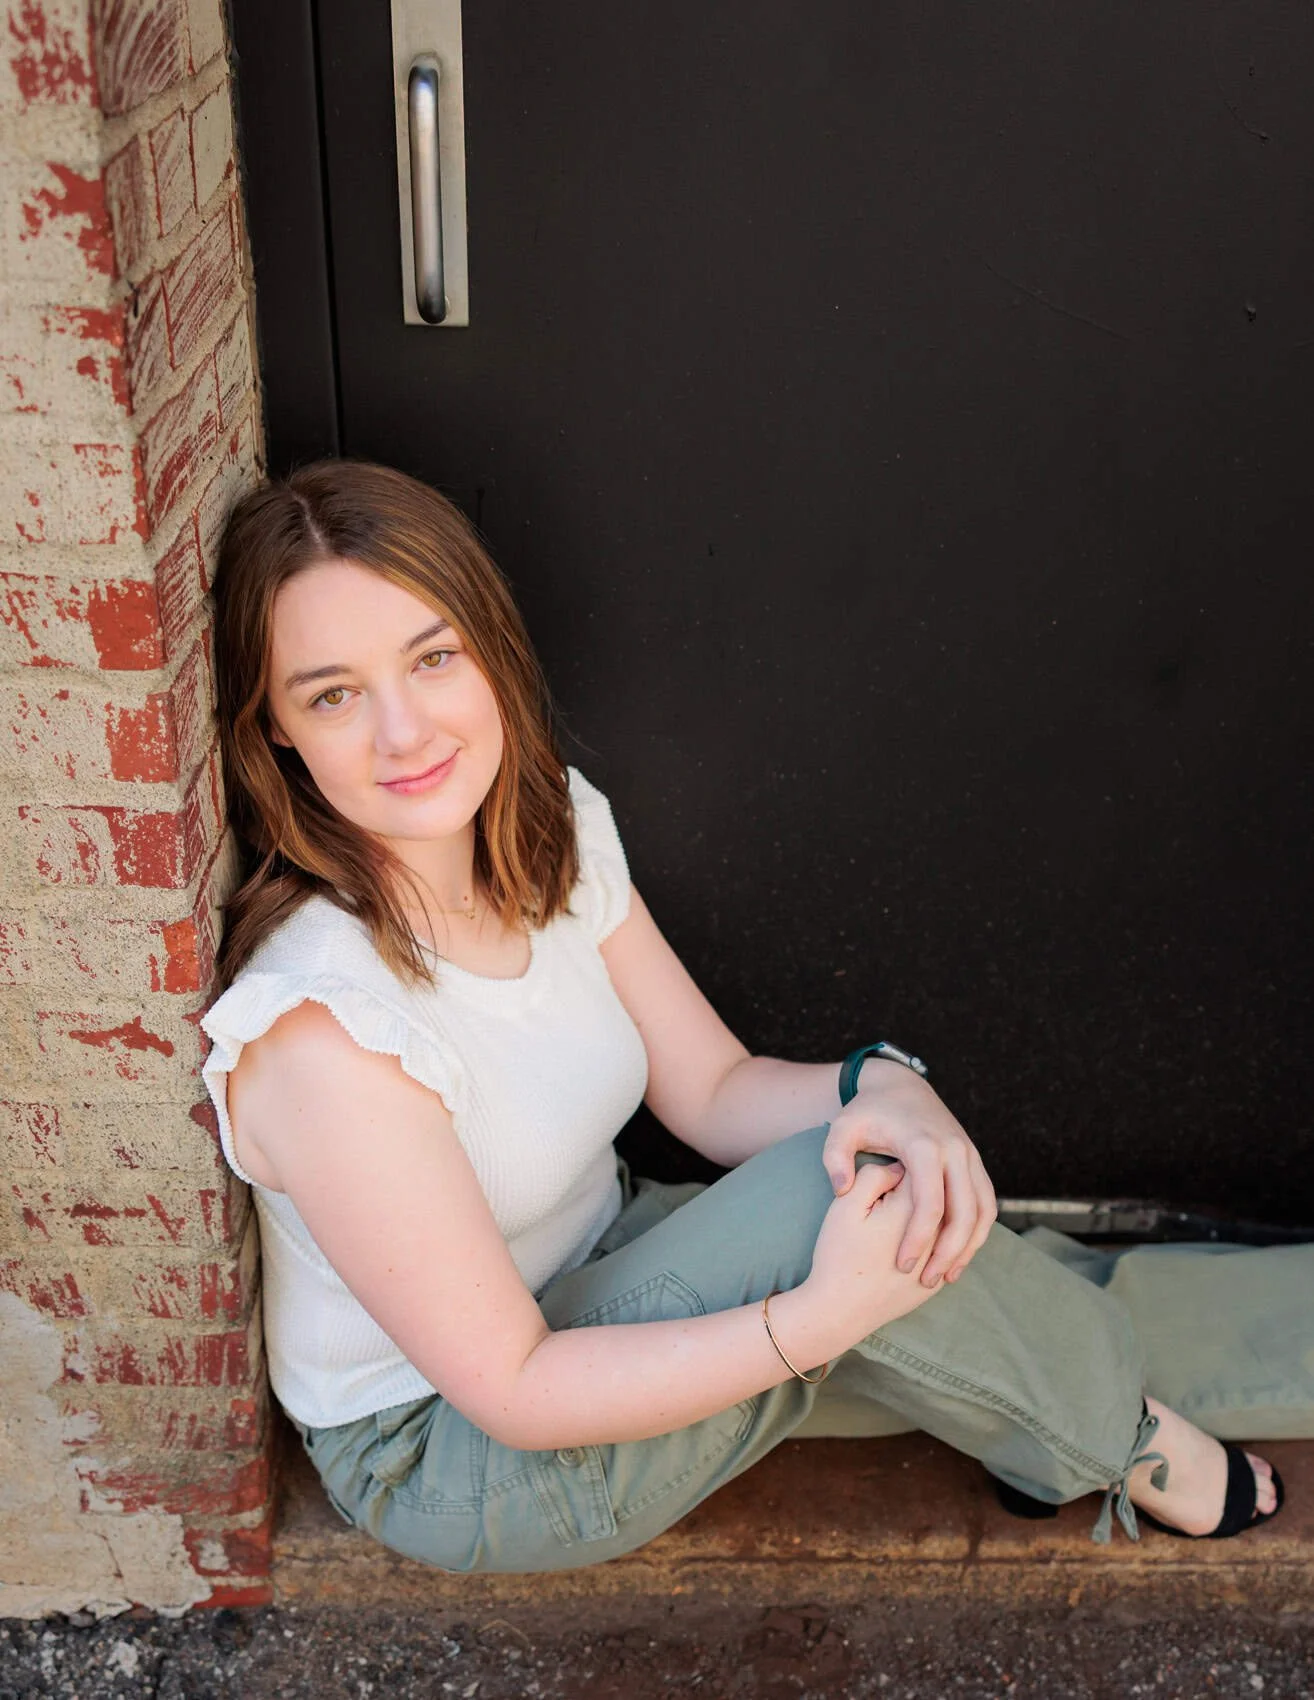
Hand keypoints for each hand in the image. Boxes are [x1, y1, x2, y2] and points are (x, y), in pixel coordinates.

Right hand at [797, 1159, 940, 1356]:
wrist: (838, 1310)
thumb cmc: (838, 1255)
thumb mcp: (846, 1205)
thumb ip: (875, 1176)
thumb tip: (900, 1167)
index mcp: (912, 1207)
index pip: (920, 1171)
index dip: (902, 1167)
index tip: (886, 1180)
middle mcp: (935, 1234)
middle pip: (939, 1197)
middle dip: (918, 1193)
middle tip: (886, 1206)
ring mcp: (940, 1261)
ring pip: (947, 1226)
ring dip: (931, 1217)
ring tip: (896, 1226)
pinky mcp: (938, 1283)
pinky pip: (946, 1254)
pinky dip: (935, 1244)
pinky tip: (914, 1244)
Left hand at [820, 1061, 996, 1287]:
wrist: (900, 1086)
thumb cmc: (868, 1112)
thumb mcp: (843, 1128)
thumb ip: (834, 1157)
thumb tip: (841, 1188)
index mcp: (923, 1145)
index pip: (930, 1202)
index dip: (918, 1237)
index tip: (902, 1264)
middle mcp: (954, 1150)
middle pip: (964, 1211)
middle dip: (949, 1251)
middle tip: (927, 1281)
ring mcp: (970, 1156)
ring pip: (983, 1210)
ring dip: (968, 1246)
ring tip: (946, 1275)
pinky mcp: (975, 1163)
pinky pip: (987, 1203)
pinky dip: (978, 1232)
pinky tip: (958, 1255)